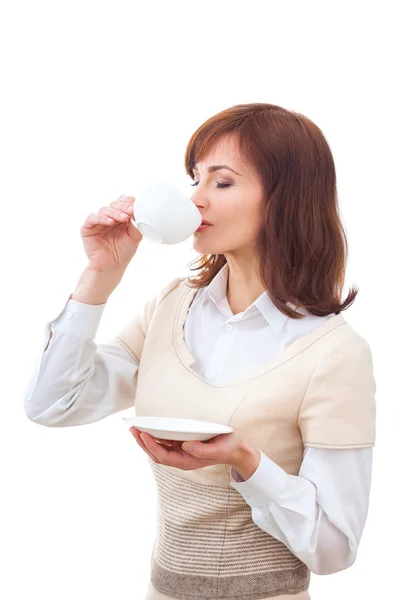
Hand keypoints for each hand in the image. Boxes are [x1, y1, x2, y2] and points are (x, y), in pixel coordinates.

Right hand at [80, 195, 142, 272]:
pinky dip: (101, 218)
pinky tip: (110, 222)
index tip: (135, 205)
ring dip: (115, 212)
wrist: (112, 267)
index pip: (122, 203)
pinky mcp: (87, 228)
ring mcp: (98, 222)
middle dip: (123, 206)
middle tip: (130, 211)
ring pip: (104, 209)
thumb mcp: (135, 237)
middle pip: (114, 204)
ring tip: (123, 218)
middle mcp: (108, 217)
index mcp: (119, 217)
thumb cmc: (123, 252)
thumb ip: (136, 224)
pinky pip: (92, 218)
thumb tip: (139, 211)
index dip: (128, 202)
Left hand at [129, 427, 250, 471]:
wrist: (235, 450)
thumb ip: (202, 449)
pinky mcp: (183, 445)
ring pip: (159, 448)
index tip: (144, 435)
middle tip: (133, 430)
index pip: (164, 456)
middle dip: (143, 443)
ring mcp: (182, 452)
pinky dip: (156, 436)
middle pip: (157, 454)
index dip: (152, 446)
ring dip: (146, 439)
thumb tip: (186, 446)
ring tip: (136, 428)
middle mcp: (182, 458)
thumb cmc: (227, 448)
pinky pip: (165, 442)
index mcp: (187, 461)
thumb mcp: (218, 449)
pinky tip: (149, 428)